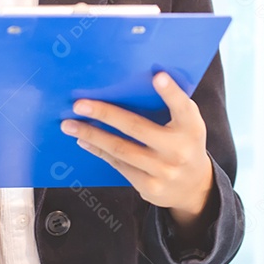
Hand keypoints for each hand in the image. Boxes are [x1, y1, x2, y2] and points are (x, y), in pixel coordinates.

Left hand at [60, 72, 214, 230]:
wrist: (193, 187)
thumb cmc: (184, 144)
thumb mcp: (187, 124)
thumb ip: (171, 106)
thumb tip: (137, 83)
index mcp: (191, 127)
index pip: (182, 106)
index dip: (171, 91)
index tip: (157, 76)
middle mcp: (179, 149)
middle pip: (137, 127)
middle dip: (105, 114)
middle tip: (79, 105)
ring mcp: (163, 170)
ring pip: (120, 149)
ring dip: (91, 135)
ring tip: (70, 125)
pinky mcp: (149, 187)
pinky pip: (118, 164)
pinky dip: (99, 150)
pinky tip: (84, 141)